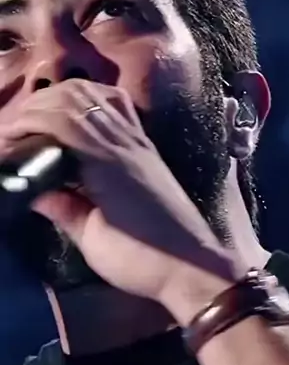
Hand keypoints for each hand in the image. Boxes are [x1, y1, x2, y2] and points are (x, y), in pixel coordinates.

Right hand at [0, 80, 237, 321]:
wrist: (193, 268)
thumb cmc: (140, 261)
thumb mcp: (93, 241)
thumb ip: (63, 209)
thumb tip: (34, 192)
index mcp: (106, 164)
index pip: (59, 119)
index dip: (26, 121)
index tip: (3, 139)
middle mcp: (124, 143)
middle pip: (75, 99)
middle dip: (37, 105)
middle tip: (13, 129)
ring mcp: (139, 142)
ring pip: (96, 96)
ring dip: (61, 97)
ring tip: (37, 117)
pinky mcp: (147, 149)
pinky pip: (119, 108)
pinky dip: (92, 99)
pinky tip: (76, 111)